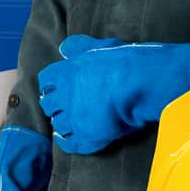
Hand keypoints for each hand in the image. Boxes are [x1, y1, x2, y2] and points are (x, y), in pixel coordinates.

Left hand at [38, 35, 189, 153]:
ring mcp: (75, 118)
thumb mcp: (102, 46)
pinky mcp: (87, 136)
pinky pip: (69, 144)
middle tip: (63, 107)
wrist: (143, 84)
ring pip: (58, 124)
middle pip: (48, 104)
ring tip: (71, 122)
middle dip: (54, 105)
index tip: (56, 88)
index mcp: (67, 72)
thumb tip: (66, 47)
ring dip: (62, 123)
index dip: (51, 85)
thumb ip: (82, 47)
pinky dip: (67, 142)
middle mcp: (65, 96)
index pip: (46, 80)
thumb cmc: (127, 62)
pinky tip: (68, 139)